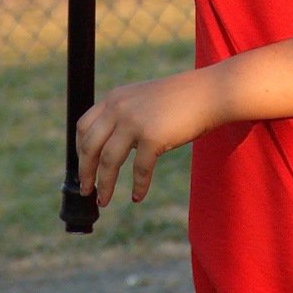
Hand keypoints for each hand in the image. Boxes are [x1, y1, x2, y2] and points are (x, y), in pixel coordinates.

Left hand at [76, 68, 222, 206]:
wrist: (211, 92)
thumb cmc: (182, 99)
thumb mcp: (145, 99)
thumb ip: (126, 114)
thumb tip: (110, 146)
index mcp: (116, 97)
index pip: (84, 126)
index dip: (80, 150)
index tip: (84, 167)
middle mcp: (120, 107)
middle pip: (90, 146)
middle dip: (85, 171)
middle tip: (87, 190)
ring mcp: (135, 121)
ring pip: (108, 161)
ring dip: (104, 185)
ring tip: (104, 201)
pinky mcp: (153, 136)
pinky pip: (139, 170)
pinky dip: (138, 186)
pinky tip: (138, 197)